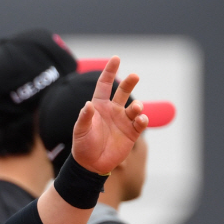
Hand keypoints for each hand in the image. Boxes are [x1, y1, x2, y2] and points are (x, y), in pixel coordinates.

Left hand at [71, 56, 149, 174]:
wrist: (91, 165)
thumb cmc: (82, 146)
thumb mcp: (80, 131)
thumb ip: (85, 117)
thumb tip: (88, 104)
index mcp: (99, 107)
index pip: (104, 85)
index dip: (110, 72)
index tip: (116, 58)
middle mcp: (112, 111)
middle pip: (123, 92)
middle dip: (129, 83)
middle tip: (134, 76)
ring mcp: (123, 121)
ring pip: (135, 108)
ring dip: (137, 106)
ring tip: (136, 108)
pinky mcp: (132, 133)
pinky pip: (141, 123)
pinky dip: (143, 120)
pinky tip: (141, 119)